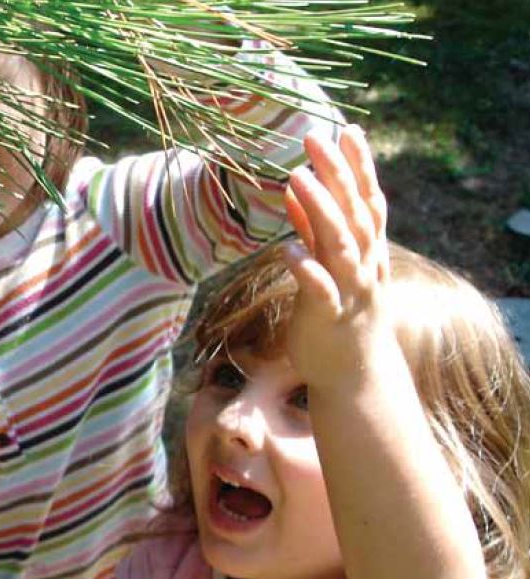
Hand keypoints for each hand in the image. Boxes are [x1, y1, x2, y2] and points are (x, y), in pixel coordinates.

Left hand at [282, 125, 392, 389]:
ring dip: (320, 210)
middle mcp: (364, 264)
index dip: (358, 164)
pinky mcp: (329, 317)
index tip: (346, 129)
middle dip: (336, 174)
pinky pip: (320, 290)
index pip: (366, 198)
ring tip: (298, 178)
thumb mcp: (330, 262)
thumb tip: (297, 185)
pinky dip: (308, 269)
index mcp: (366, 249)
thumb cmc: (338, 312)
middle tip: (315, 138)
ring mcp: (350, 290)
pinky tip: (289, 250)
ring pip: (339, 244)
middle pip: (353, 211)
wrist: (352, 373)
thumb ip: (314, 225)